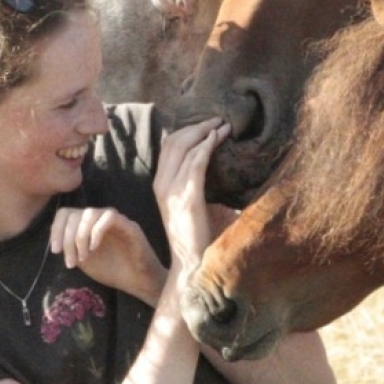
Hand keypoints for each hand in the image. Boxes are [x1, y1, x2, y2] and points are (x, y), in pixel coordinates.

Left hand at [49, 207, 164, 302]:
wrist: (138, 283)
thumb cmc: (113, 271)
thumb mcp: (84, 260)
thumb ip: (71, 247)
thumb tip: (55, 241)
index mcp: (88, 225)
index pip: (66, 214)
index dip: (56, 229)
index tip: (56, 251)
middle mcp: (100, 219)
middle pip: (75, 214)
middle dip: (67, 239)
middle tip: (71, 261)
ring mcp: (115, 221)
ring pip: (90, 212)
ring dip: (81, 236)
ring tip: (83, 257)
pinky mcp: (129, 226)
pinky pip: (109, 217)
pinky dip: (97, 231)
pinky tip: (94, 248)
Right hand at [153, 118, 230, 266]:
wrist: (191, 264)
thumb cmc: (196, 236)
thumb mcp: (189, 204)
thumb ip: (193, 184)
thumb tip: (211, 165)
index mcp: (160, 185)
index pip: (168, 147)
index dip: (187, 130)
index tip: (207, 125)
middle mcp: (162, 185)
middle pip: (175, 142)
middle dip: (197, 126)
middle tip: (218, 120)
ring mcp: (173, 192)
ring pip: (185, 148)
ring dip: (206, 132)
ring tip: (224, 126)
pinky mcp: (188, 199)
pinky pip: (196, 164)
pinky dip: (207, 146)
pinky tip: (218, 139)